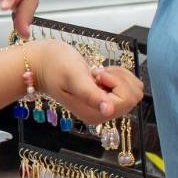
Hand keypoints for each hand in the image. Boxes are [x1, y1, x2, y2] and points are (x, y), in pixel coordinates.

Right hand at [27, 39, 142, 125]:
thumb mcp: (74, 77)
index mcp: (95, 114)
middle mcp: (102, 114)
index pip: (126, 100)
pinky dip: (117, 74)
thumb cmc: (55, 67)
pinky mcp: (106, 98)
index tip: (97, 75)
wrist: (44, 63)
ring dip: (119, 76)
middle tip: (97, 74)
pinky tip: (99, 74)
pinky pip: (126, 86)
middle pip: (133, 97)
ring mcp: (104, 107)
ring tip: (96, 73)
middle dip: (119, 79)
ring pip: (133, 90)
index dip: (116, 82)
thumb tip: (107, 111)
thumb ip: (91, 94)